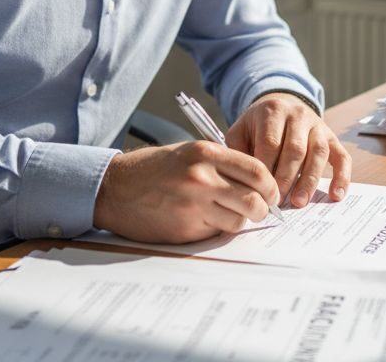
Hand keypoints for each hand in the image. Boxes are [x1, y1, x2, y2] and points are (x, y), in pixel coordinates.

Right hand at [92, 141, 279, 243]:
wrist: (114, 188)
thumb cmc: (153, 169)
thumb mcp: (188, 152)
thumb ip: (221, 164)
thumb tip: (257, 183)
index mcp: (205, 153)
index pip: (257, 171)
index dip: (270, 186)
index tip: (272, 193)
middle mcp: (201, 177)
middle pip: (254, 200)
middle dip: (262, 209)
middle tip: (259, 210)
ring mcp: (193, 205)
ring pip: (238, 221)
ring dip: (239, 221)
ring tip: (227, 214)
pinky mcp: (185, 228)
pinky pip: (215, 232)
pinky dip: (216, 229)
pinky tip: (203, 220)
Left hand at [226, 93, 350, 208]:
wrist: (280, 106)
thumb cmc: (256, 127)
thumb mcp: (240, 132)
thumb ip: (239, 153)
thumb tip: (243, 183)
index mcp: (273, 110)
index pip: (271, 143)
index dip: (266, 169)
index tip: (260, 192)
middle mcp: (298, 115)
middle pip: (295, 149)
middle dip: (286, 179)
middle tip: (277, 202)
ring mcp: (318, 126)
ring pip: (318, 153)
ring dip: (309, 180)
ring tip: (299, 202)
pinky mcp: (332, 138)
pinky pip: (342, 157)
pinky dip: (342, 177)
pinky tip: (335, 196)